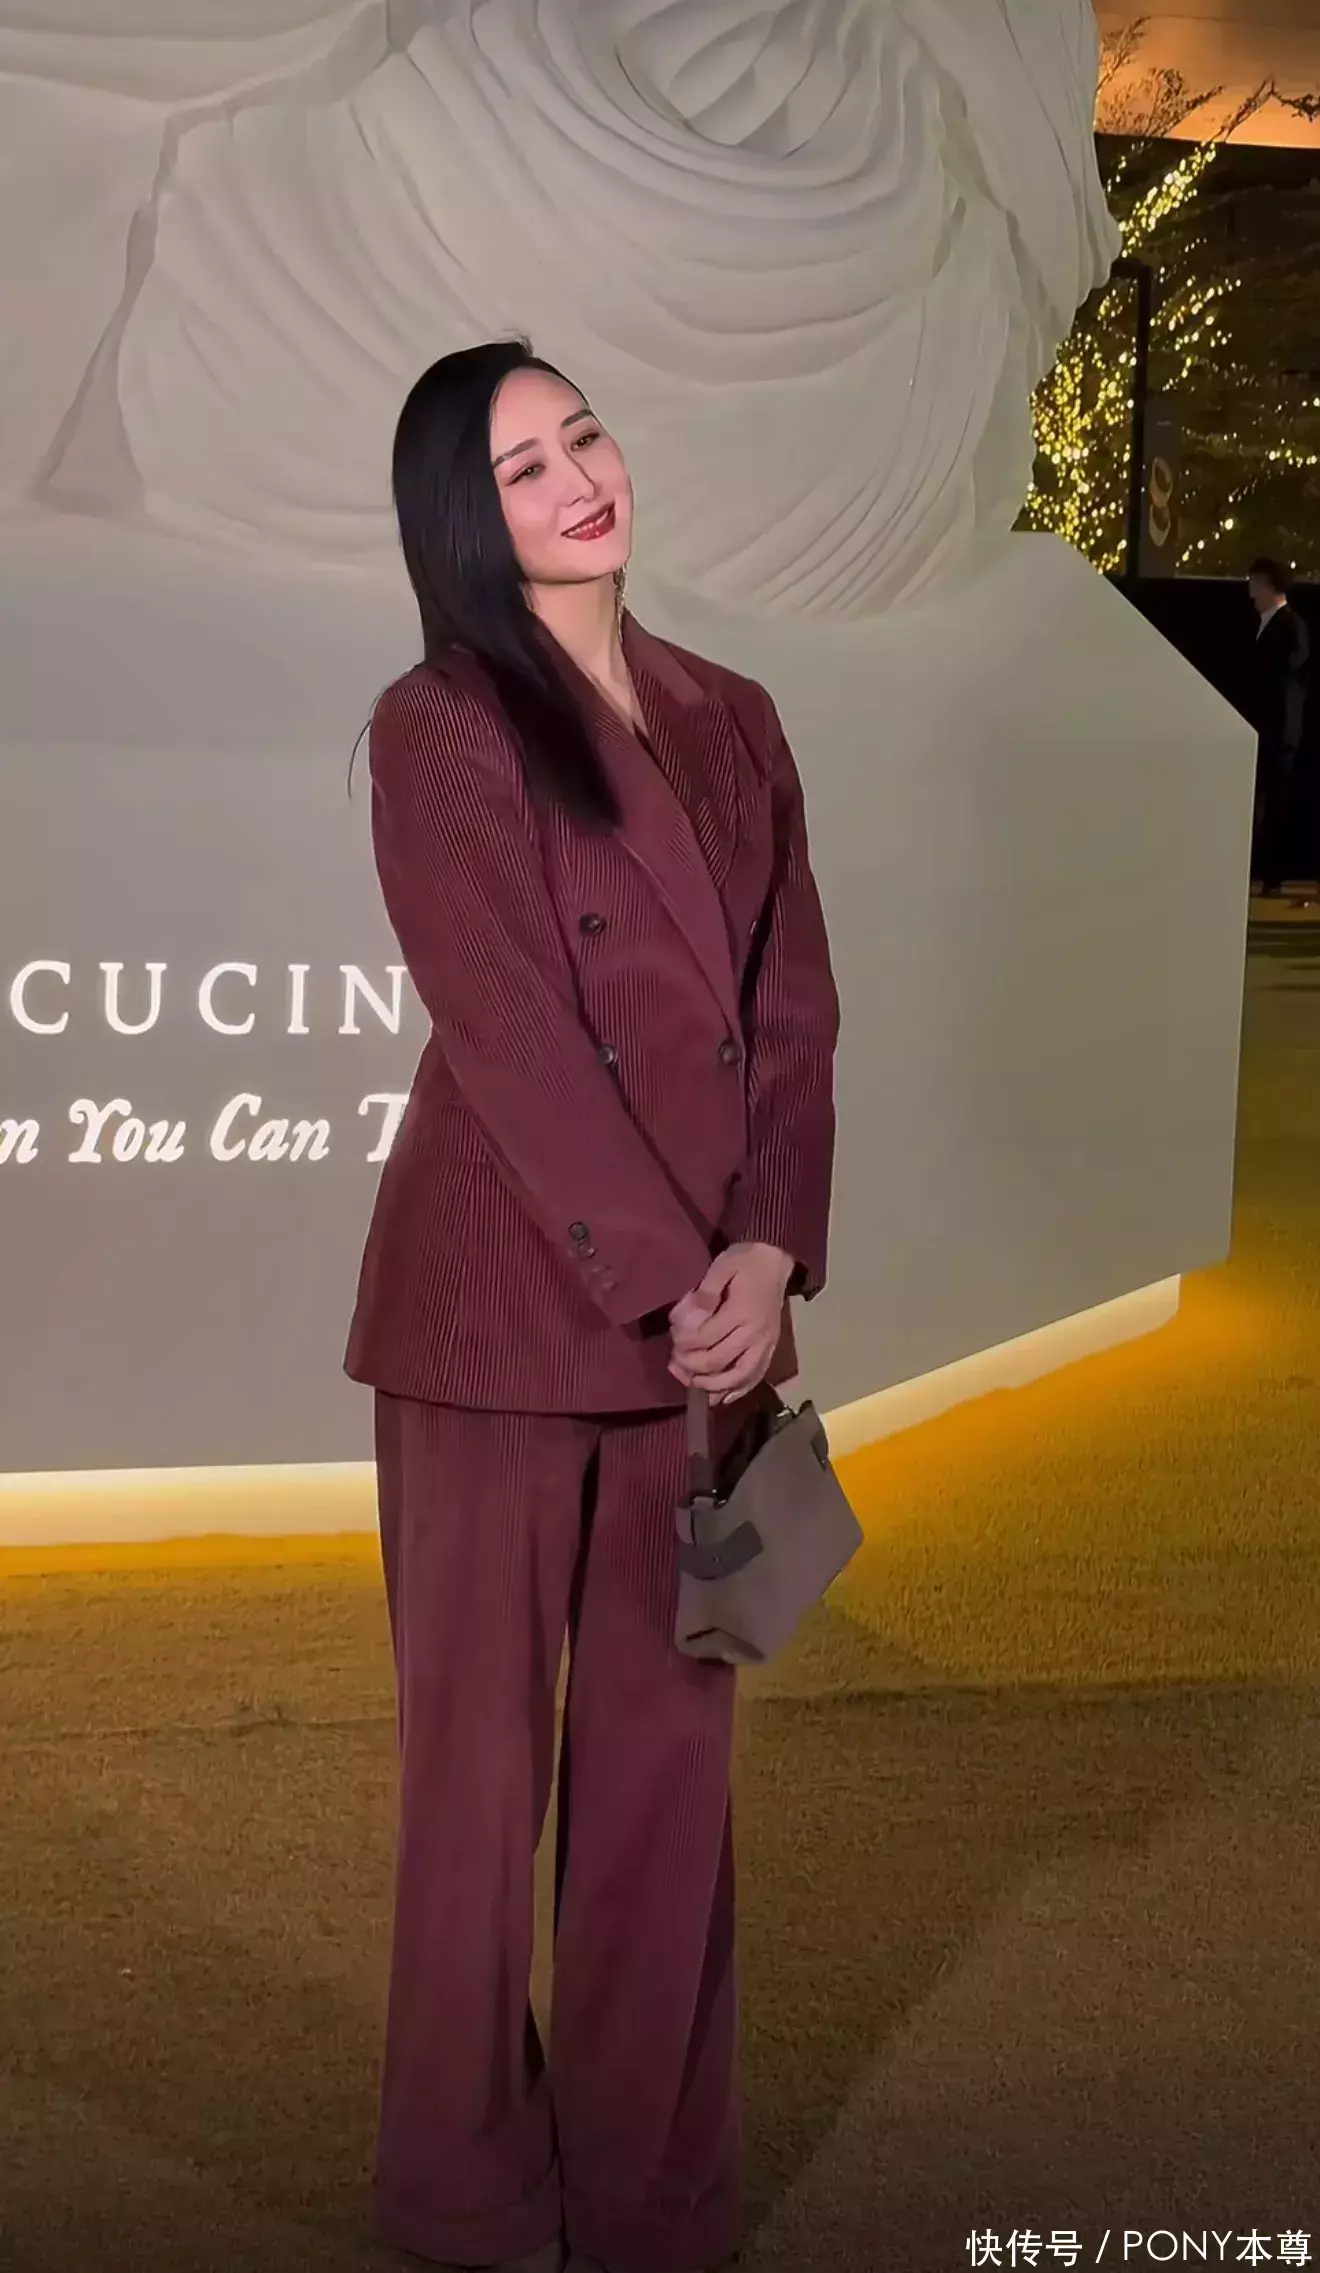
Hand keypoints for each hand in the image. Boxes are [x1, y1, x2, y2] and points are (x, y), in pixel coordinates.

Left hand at [668, 1242, 793, 1402]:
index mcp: (742, 1311)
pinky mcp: (769, 1352)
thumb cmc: (744, 1262)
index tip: (673, 1334)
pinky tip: (718, 1397)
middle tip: (674, 1359)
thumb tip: (688, 1320)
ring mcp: (765, 1346)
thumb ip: (704, 1293)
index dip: (683, 1341)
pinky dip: (735, 1392)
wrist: (775, 1262)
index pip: (705, 1337)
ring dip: (709, 1385)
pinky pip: (753, 1379)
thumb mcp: (721, 1266)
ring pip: (736, 1377)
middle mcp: (756, 1334)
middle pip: (717, 1361)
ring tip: (690, 1381)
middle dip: (690, 1364)